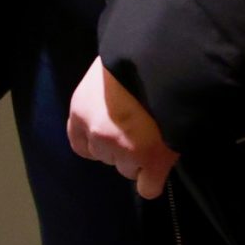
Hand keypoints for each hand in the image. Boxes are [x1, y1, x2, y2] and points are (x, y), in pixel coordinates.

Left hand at [67, 61, 178, 198]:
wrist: (163, 60)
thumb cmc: (132, 57)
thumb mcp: (106, 73)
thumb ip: (102, 98)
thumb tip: (111, 110)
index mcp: (81, 110)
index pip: (81, 144)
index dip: (98, 144)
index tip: (115, 136)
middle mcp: (97, 134)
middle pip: (107, 157)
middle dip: (122, 149)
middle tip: (142, 129)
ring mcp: (124, 150)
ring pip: (129, 170)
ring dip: (141, 160)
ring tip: (157, 135)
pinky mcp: (152, 161)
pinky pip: (148, 187)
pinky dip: (155, 179)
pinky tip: (164, 162)